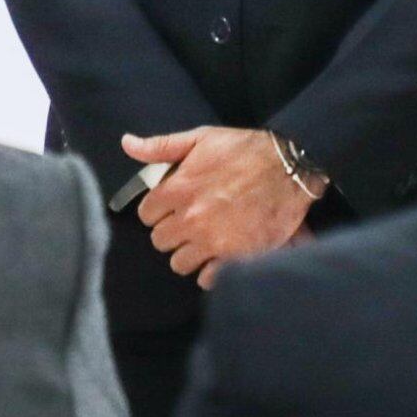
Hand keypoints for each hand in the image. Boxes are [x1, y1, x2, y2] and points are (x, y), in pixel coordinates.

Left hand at [121, 126, 318, 286]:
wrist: (289, 167)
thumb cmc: (246, 150)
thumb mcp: (201, 138)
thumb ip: (161, 146)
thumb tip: (127, 143)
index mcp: (178, 189)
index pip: (146, 214)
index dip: (158, 211)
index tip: (171, 207)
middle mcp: (191, 218)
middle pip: (160, 241)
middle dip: (172, 233)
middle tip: (189, 223)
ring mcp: (212, 240)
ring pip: (180, 263)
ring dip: (190, 253)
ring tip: (205, 240)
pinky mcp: (235, 257)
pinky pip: (207, 278)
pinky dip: (211, 271)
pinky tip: (220, 255)